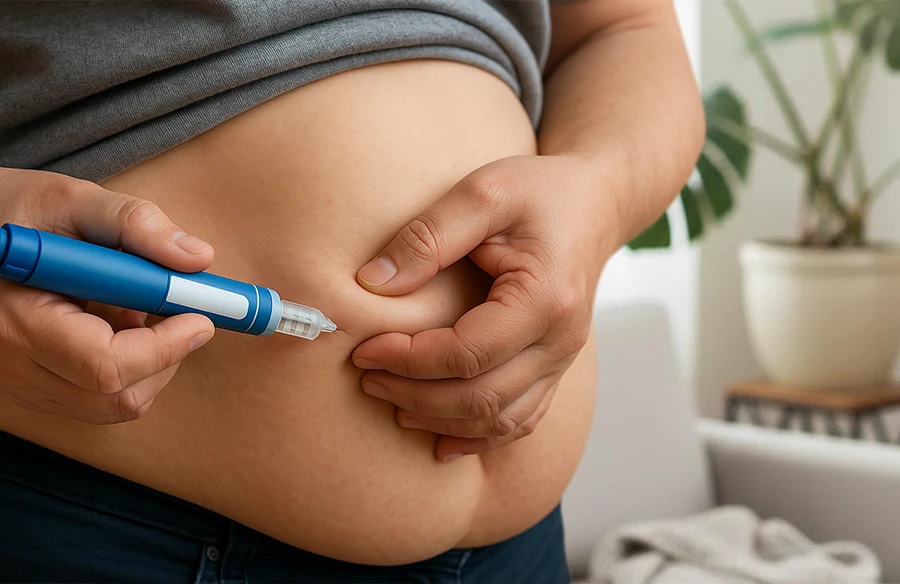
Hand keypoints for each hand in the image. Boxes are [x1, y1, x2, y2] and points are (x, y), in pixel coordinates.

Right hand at [0, 168, 215, 423]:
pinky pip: (95, 401)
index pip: (104, 364)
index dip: (164, 346)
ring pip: (111, 406)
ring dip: (150, 366)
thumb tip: (197, 258)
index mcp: (19, 320)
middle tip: (180, 313)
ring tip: (137, 312)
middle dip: (165, 357)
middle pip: (114, 396)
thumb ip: (135, 224)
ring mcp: (20, 382)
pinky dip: (128, 371)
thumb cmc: (18, 213)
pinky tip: (118, 326)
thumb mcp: (73, 202)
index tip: (201, 317)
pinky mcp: (33, 388)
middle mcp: (13, 364)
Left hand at [352, 155, 616, 461]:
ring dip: (441, 421)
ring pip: (501, 420)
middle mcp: (561, 340)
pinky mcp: (556, 367)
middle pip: (482, 397)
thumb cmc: (540, 192)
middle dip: (415, 395)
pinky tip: (441, 441)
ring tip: (392, 403)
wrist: (594, 204)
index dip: (409, 360)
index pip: (467, 353)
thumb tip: (373, 283)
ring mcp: (563, 360)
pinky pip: (521, 420)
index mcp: (545, 298)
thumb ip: (427, 236)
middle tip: (367, 379)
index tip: (364, 350)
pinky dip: (479, 436)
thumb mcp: (482, 192)